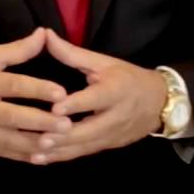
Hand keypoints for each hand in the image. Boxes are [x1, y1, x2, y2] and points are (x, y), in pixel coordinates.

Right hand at [0, 28, 72, 162]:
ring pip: (8, 140)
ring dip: (33, 143)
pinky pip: (1, 152)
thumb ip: (17, 49)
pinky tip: (41, 157)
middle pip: (11, 116)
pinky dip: (21, 156)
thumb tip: (44, 34)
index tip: (61, 93)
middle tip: (67, 124)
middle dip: (40, 122)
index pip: (13, 85)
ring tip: (57, 143)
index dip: (37, 89)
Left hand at [33, 28, 166, 163]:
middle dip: (64, 136)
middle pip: (89, 130)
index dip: (76, 104)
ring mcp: (112, 135)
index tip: (55, 108)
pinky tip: (40, 159)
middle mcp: (115, 116)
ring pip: (85, 146)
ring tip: (34, 153)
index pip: (95, 99)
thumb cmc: (127, 78)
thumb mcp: (103, 62)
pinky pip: (83, 153)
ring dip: (59, 151)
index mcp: (115, 91)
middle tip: (39, 138)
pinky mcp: (108, 146)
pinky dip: (62, 156)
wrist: (159, 102)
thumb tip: (44, 34)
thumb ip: (72, 53)